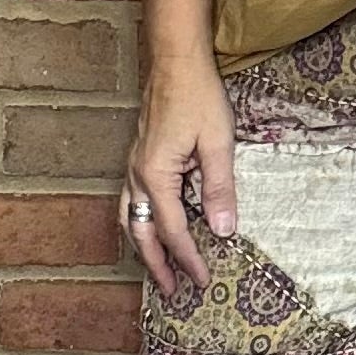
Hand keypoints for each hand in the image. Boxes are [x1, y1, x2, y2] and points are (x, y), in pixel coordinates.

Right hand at [122, 43, 236, 297]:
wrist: (176, 60)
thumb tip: (224, 230)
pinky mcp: (139, 157)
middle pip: (142, 233)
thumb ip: (219, 188)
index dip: (189, 258)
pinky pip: (132, 201)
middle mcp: (137, 174)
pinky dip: (141, 224)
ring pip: (131, 219)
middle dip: (157, 265)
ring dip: (144, 247)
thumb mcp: (217, 143)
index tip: (203, 280)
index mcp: (155, 175)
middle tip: (173, 293)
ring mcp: (134, 165)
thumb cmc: (198, 96)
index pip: (173, 230)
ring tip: (158, 269)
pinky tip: (153, 228)